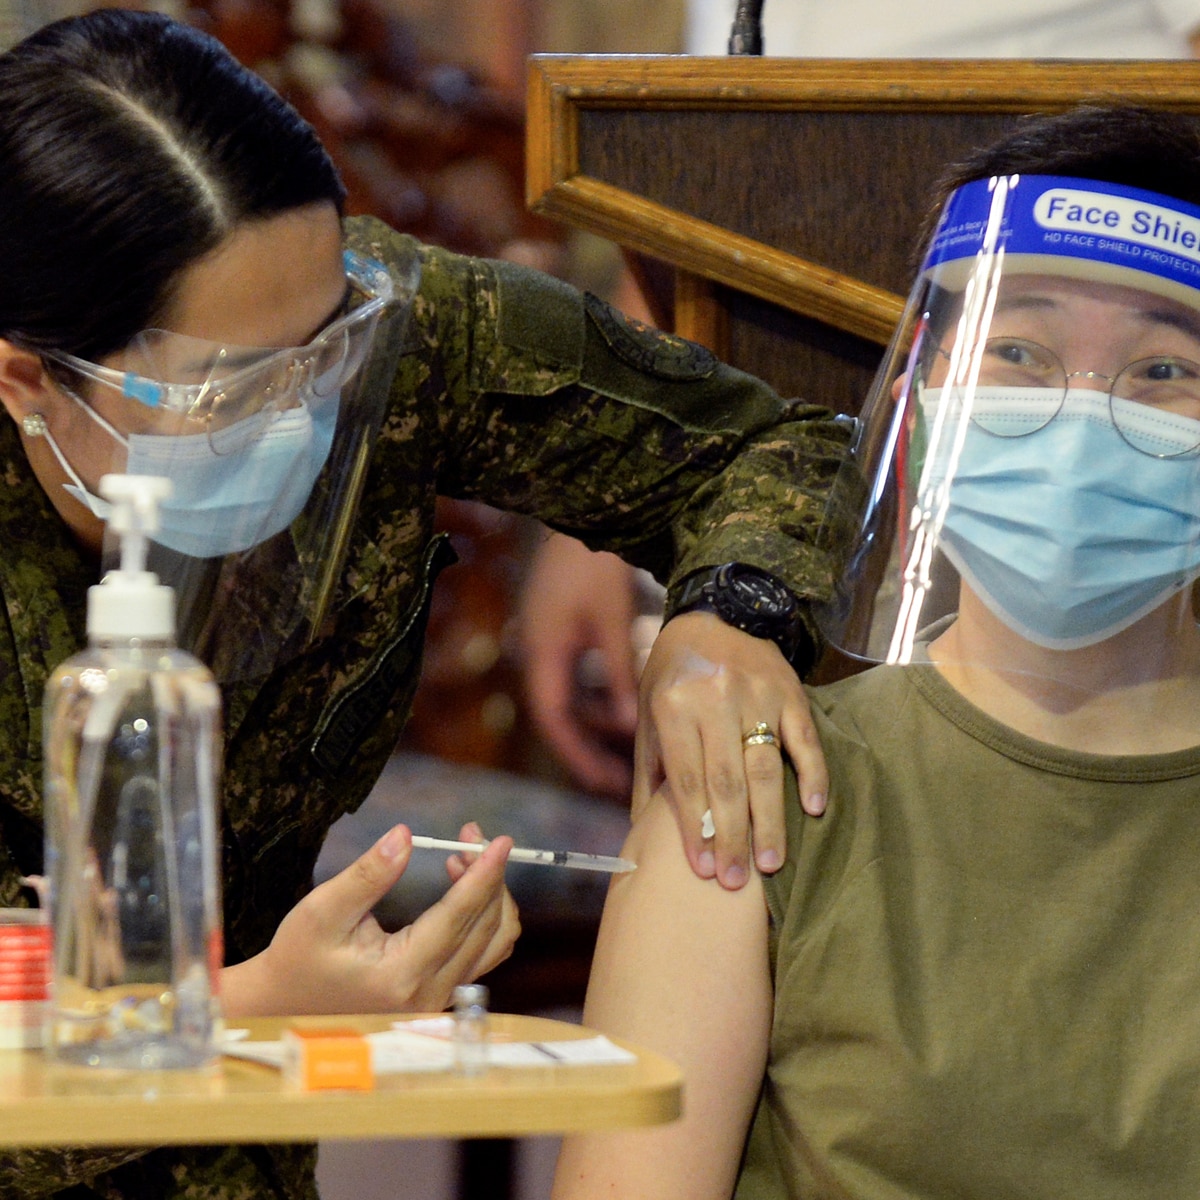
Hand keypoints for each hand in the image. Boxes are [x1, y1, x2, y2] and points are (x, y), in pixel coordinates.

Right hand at [223, 822, 519, 1016]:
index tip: (500, 840)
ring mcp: (438, 1000)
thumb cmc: (298, 958)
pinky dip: (483, 917)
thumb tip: (405, 835)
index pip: (461, 916)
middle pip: (486, 927)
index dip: (485, 873)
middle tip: (467, 835)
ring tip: (459, 860)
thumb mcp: (320, 911)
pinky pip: (483, 954)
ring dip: (489, 896)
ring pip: (494, 943)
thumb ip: (368, 875)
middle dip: (487, 874)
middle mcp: (429, 994)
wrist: (285, 1007)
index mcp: (402, 974)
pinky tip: (458, 890)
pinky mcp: (439, 996)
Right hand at [517, 532, 639, 795]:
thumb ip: (620, 675)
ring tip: (632, 751)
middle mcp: (537, 654)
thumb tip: (632, 729)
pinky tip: (625, 710)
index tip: (606, 784)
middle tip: (623, 782)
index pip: (553, 721)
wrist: (580, 514)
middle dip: (588, 750)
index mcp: (543, 655)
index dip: (578, 756)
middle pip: (558, 718)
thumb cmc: (594, 565)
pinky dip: (596, 699)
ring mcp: (545, 643)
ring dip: (595, 726)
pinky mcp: (558, 632)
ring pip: (568, 700)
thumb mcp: (613, 621)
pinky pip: (573, 680)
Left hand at [634, 612, 827, 889]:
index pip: (688, 780)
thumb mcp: (649, 712)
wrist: (718, 614)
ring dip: (770, 820)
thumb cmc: (673, 674)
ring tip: (770, 864)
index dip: (696, 829)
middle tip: (736, 883)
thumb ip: (650, 769)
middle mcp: (716, 699)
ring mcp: (758, 695)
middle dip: (732, 837)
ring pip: (766, 767)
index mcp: (674, 706)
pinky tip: (813, 809)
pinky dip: (812, 774)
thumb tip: (641, 830)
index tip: (703, 871)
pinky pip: (805, 739)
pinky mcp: (790, 692)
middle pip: (727, 781)